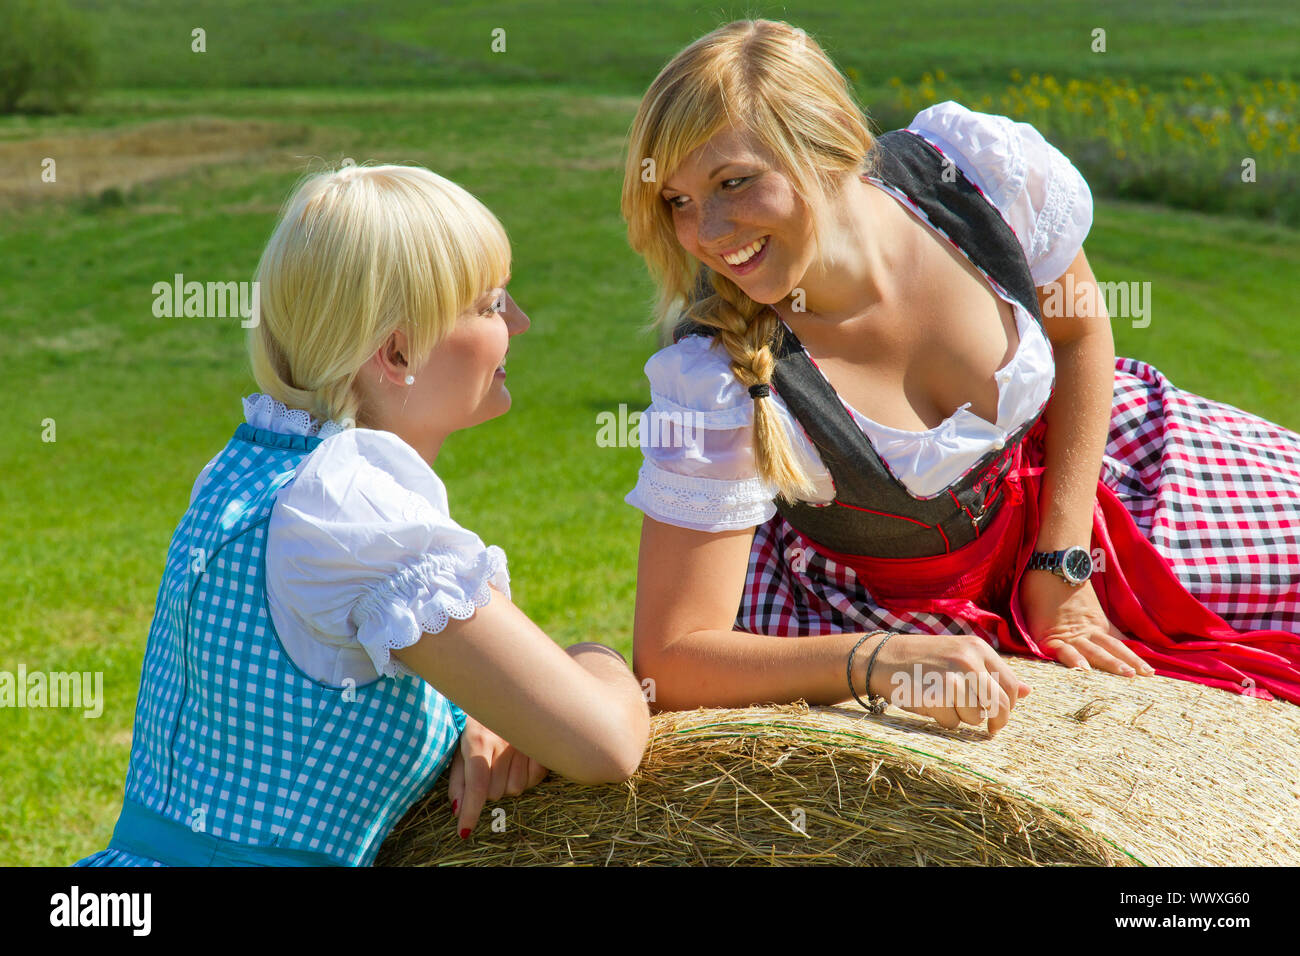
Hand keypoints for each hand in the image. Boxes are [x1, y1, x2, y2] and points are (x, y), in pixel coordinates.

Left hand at [447, 715, 548, 837]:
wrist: (510, 695)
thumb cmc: (481, 724)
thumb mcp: (462, 746)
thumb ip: (458, 778)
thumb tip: (456, 809)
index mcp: (478, 738)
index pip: (476, 785)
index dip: (470, 811)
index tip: (464, 832)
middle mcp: (503, 742)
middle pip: (495, 792)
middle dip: (489, 789)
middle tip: (490, 768)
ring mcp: (526, 744)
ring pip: (515, 790)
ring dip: (508, 783)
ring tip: (506, 761)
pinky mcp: (543, 747)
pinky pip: (534, 780)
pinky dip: (526, 777)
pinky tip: (521, 759)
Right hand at [867, 633, 1030, 735]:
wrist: (881, 658)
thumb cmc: (924, 660)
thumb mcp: (960, 656)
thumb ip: (991, 673)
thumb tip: (1027, 692)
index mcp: (978, 648)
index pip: (1010, 686)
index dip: (1008, 707)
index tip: (998, 715)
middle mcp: (968, 660)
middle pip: (998, 704)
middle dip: (995, 722)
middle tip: (989, 728)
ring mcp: (952, 677)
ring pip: (976, 716)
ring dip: (963, 718)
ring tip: (946, 705)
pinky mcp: (936, 694)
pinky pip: (952, 722)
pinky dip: (943, 720)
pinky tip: (930, 705)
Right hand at [1019, 570, 1154, 676]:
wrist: (1051, 567)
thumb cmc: (1061, 585)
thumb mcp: (1084, 606)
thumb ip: (1093, 620)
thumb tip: (1110, 629)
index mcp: (1096, 625)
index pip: (1118, 644)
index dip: (1134, 657)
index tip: (1150, 671)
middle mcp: (1088, 631)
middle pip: (1113, 648)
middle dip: (1130, 661)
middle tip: (1149, 674)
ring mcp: (1071, 635)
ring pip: (1095, 651)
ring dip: (1111, 663)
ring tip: (1127, 674)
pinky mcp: (1050, 638)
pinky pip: (1063, 651)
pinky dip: (1073, 659)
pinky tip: (1083, 670)